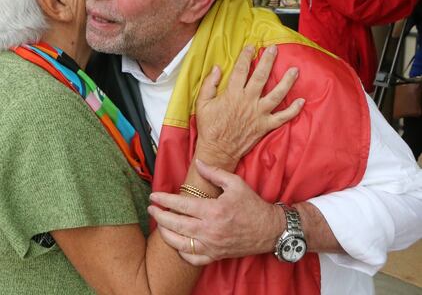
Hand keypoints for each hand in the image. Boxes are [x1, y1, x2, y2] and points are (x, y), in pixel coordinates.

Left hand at [148, 160, 283, 264]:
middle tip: (151, 209)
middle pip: (176, 225)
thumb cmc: (253, 206)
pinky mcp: (216, 256)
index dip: (164, 200)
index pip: (181, 205)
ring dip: (165, 234)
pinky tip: (177, 243)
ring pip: (180, 244)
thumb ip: (214, 173)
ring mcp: (212, 245)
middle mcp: (210, 230)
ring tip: (159, 224)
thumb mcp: (236, 184)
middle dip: (159, 216)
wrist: (271, 230)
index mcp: (214, 211)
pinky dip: (181, 253)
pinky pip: (193, 259)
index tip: (153, 196)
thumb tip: (199, 162)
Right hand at [194, 45, 304, 168]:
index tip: (252, 47)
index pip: (240, 70)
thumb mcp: (202, 103)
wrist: (217, 150)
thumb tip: (217, 68)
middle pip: (261, 77)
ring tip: (295, 70)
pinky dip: (294, 110)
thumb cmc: (209, 127)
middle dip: (268, 61)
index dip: (246, 57)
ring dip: (287, 81)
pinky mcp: (265, 125)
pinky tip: (301, 101)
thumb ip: (209, 84)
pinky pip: (283, 117)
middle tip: (274, 49)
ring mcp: (259, 114)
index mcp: (232, 94)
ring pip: (277, 94)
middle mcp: (248, 101)